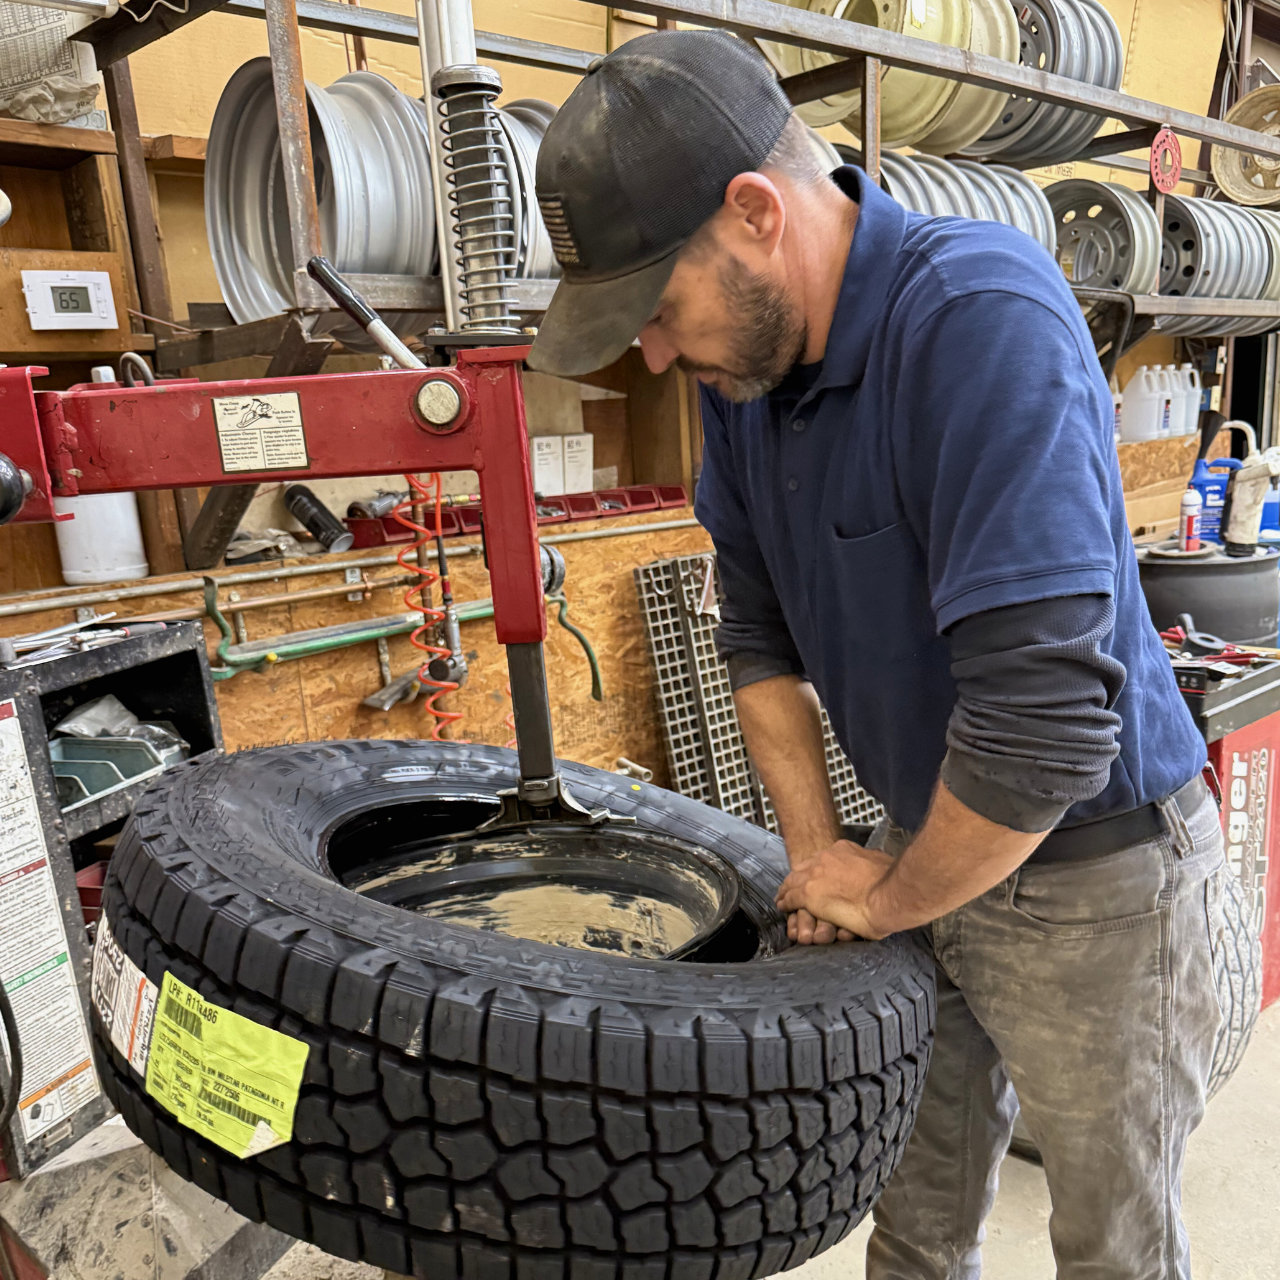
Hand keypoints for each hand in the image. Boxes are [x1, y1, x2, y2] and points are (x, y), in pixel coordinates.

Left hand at [776, 840, 896, 940]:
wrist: (889, 897)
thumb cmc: (893, 885)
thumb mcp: (882, 862)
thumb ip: (872, 862)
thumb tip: (874, 862)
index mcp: (844, 850)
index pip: (822, 859)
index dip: (816, 870)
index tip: (815, 877)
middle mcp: (826, 858)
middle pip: (804, 868)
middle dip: (799, 878)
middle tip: (793, 888)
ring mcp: (815, 875)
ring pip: (794, 882)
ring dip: (788, 890)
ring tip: (783, 897)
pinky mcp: (809, 894)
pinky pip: (790, 898)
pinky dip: (785, 902)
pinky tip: (783, 906)